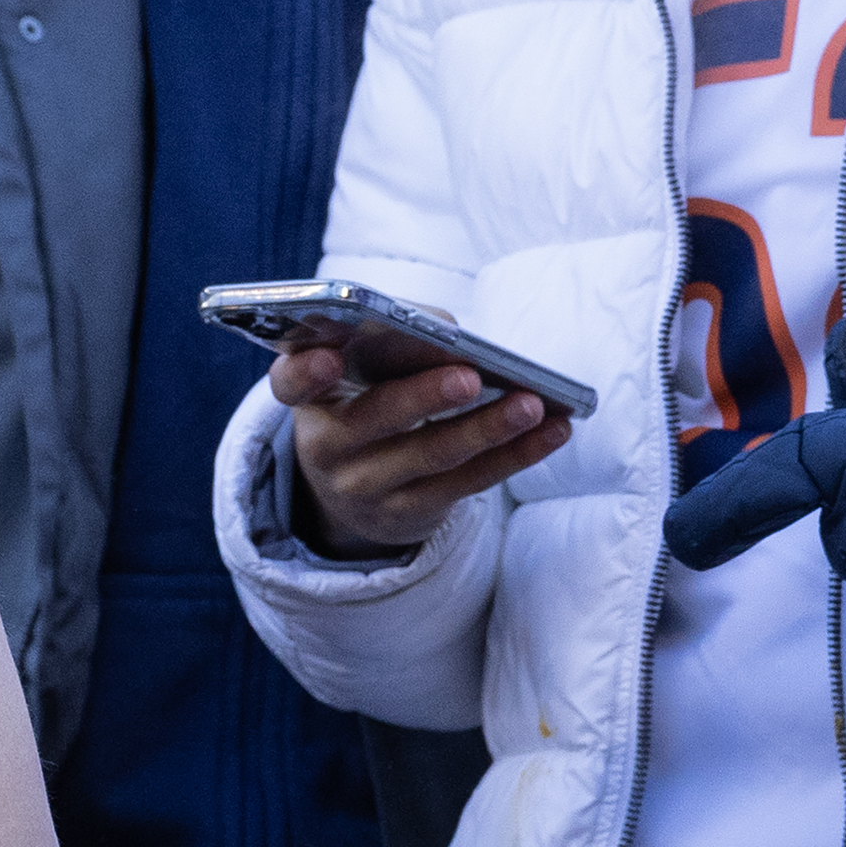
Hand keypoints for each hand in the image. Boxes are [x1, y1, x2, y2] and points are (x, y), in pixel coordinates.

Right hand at [274, 341, 569, 561]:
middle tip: (468, 375)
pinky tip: (553, 431)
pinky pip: (470, 483)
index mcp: (309, 399)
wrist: (352, 492)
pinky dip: (516, 454)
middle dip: (424, 396)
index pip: (291, 385)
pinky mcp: (413, 512)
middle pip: (375, 420)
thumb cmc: (365, 404)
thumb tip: (451, 334)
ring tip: (532, 404)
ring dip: (488, 428)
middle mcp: (329, 447)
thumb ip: (391, 344)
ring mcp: (369, 487)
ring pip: (433, 455)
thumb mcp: (356, 379)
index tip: (328, 357)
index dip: (306, 372)